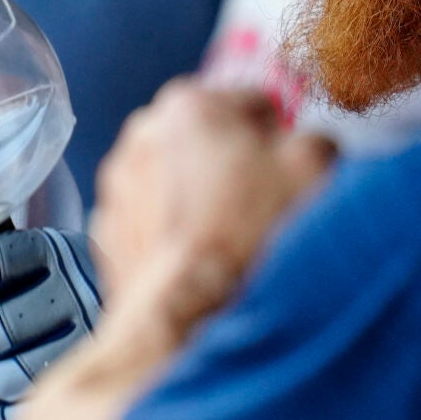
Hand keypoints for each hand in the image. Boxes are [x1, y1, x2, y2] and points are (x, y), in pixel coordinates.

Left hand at [0, 228, 103, 419]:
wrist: (140, 324)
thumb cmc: (48, 293)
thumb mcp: (11, 267)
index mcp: (51, 251)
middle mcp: (77, 294)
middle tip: (1, 334)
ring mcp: (91, 347)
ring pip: (2, 379)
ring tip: (17, 363)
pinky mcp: (93, 394)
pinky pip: (17, 417)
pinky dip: (9, 410)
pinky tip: (27, 392)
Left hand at [91, 79, 334, 294]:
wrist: (184, 315)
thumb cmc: (247, 237)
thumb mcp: (311, 172)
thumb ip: (313, 140)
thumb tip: (306, 146)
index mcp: (189, 104)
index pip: (253, 103)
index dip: (280, 138)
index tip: (286, 170)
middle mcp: (141, 133)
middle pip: (208, 140)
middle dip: (234, 165)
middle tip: (260, 206)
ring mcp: (117, 183)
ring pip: (175, 178)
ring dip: (200, 197)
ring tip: (229, 239)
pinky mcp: (107, 230)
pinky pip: (152, 220)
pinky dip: (172, 233)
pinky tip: (198, 259)